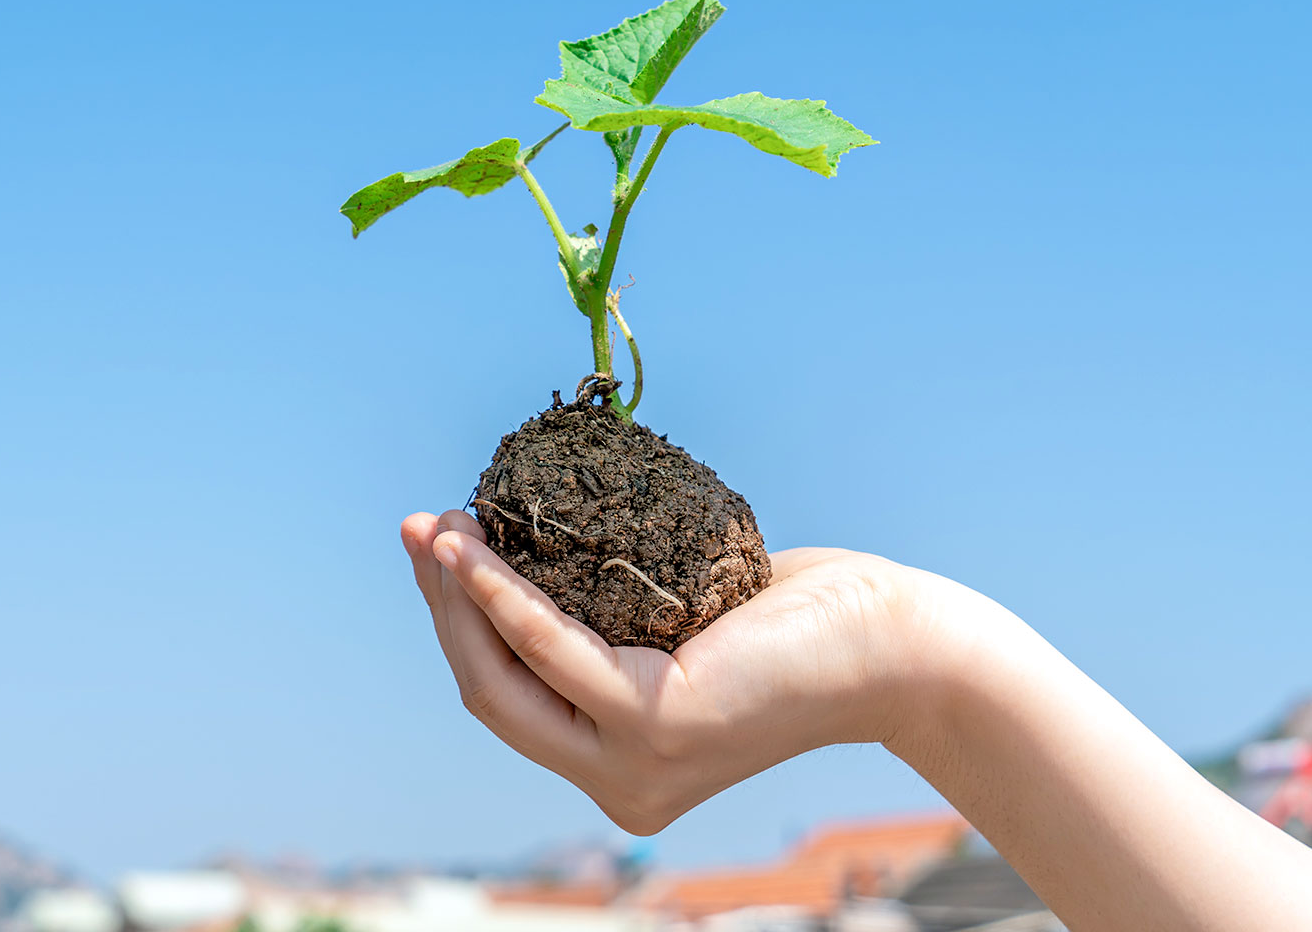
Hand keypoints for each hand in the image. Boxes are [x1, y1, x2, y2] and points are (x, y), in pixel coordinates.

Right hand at [400, 508, 930, 834]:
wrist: (891, 644)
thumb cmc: (796, 624)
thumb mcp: (683, 627)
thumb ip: (612, 624)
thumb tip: (537, 554)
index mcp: (622, 769)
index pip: (514, 700)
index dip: (463, 627)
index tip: (442, 552)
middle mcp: (618, 785)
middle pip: (492, 695)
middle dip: (443, 610)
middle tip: (420, 529)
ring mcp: (634, 765)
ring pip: (505, 680)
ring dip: (458, 597)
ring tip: (437, 527)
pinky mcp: (654, 726)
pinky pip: (552, 648)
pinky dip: (502, 594)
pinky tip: (474, 547)